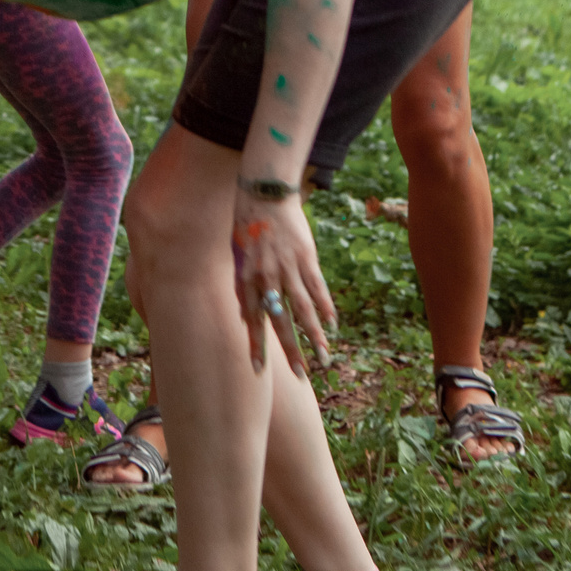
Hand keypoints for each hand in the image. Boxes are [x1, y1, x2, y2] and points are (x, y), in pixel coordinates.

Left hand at [230, 192, 335, 374]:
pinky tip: (332, 325)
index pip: (252, 320)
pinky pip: (317, 287)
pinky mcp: (306, 257)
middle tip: (300, 375)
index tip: (258, 370)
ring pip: (303, 309)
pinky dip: (326, 306)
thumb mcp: (237, 258)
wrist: (263, 195)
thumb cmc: (247, 227)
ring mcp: (288, 267)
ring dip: (314, 335)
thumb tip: (244, 318)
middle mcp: (267, 277)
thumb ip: (242, 288)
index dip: (255, 345)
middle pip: (280, 320)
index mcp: (246, 279)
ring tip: (324, 356)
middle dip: (290, 350)